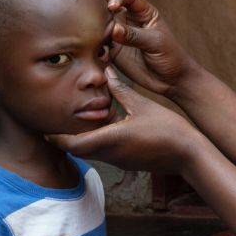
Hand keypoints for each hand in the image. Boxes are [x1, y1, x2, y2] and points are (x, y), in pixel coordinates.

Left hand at [48, 68, 202, 173]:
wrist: (188, 155)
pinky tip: (105, 128)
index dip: (56, 136)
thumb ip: (121, 90)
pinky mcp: (128, 162)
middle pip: (77, 150)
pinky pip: (105, 153)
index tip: (46, 127)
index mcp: (110, 139)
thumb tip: (107, 73)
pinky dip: (98, 142)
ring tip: (80, 121)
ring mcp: (119, 161)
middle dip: (66, 138)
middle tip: (59, 122)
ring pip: (91, 152)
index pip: (72, 143)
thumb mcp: (142, 105)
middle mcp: (110, 154)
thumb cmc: (168, 129)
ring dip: (83, 139)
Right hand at [71, 0, 196, 95]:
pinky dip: (83, 32)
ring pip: (97, 14)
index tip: (111, 6)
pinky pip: (94, 37)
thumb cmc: (170, 56)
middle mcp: (127, 17)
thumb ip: (134, 36)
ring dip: (83, 3)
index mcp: (143, 11)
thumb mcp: (156, 43)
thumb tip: (113, 30)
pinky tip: (68, 22)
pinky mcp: (110, 47)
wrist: (169, 79)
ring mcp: (117, 31)